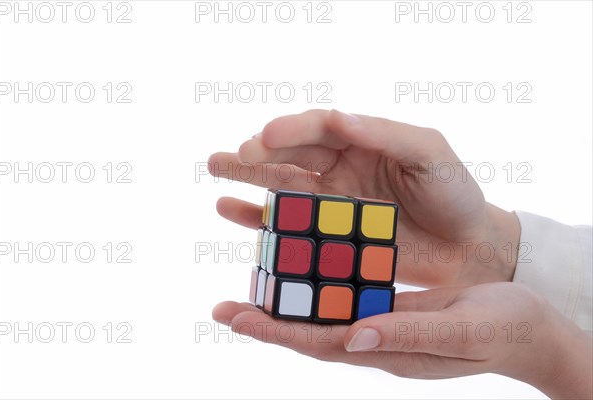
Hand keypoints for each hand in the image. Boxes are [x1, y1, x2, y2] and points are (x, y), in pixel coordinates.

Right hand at [208, 109, 520, 286]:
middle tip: (228, 156)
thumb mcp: (429, 153)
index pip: (318, 128)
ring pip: (280, 184)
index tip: (265, 137)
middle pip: (289, 153)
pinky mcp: (327, 236)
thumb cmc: (455, 194)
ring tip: (216, 168)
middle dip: (257, 152)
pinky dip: (256, 217)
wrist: (467, 248)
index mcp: (362, 141)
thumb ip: (384, 134)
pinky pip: (286, 224)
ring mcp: (330, 203)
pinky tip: (228, 209)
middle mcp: (339, 168)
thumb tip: (336, 117)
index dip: (290, 130)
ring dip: (246, 177)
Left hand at [213, 283, 592, 398]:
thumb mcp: (460, 329)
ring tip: (252, 284)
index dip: (276, 331)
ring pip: (324, 313)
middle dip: (267, 320)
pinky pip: (347, 297)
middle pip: (310, 332)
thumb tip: (352, 337)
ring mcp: (383, 324)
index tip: (235, 318)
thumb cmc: (503, 331)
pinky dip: (319, 285)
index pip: (319, 343)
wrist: (531, 329)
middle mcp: (376, 339)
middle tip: (223, 308)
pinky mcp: (394, 307)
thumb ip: (407, 333)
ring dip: (288, 301)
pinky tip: (304, 271)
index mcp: (388, 349)